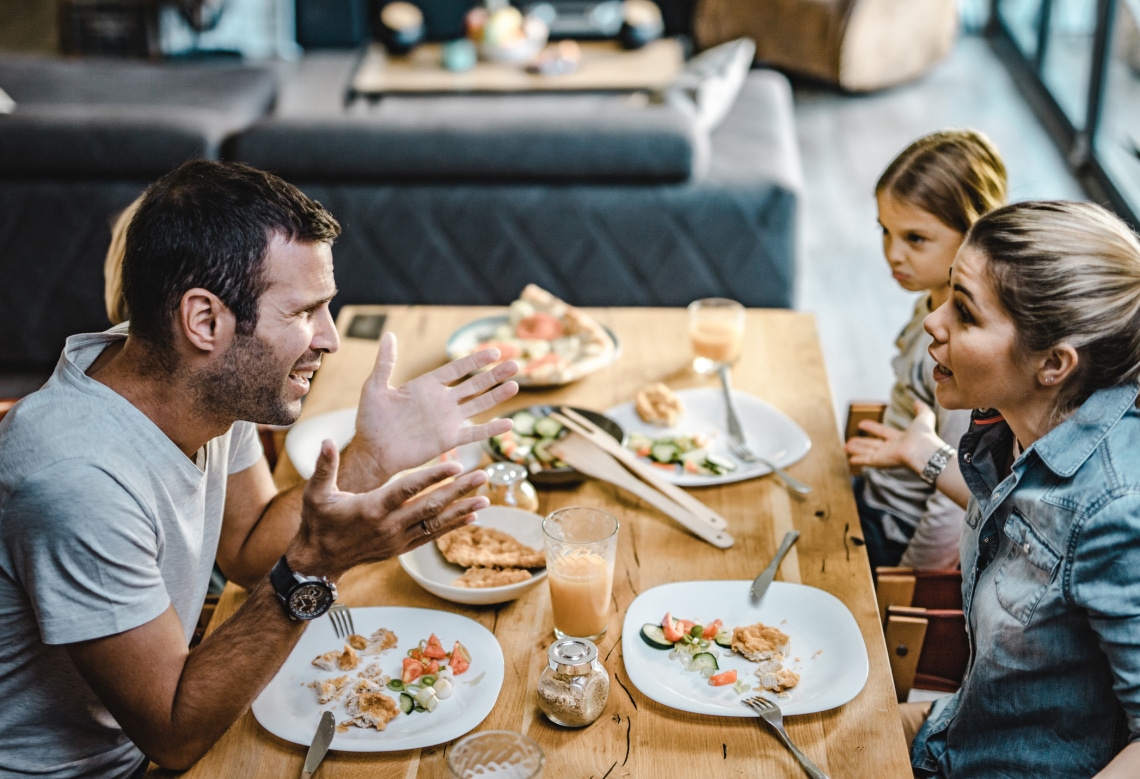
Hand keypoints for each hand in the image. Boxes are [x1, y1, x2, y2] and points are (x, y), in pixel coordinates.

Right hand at [290, 439, 488, 577]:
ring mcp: (398, 539)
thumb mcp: (316, 494)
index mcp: (371, 508)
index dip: (432, 477)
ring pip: (436, 522)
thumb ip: (324, 467)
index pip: (407, 489)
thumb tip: (325, 441)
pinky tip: (472, 516)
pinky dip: (453, 526)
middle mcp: (389, 525)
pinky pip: (432, 535)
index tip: (455, 466)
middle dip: (458, 491)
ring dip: (462, 509)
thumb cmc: (318, 522)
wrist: (320, 561)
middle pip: (430, 506)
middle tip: (482, 476)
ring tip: (486, 497)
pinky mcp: (402, 548)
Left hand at [348, 331, 519, 483]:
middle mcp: (441, 401)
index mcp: (426, 386)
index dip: (475, 361)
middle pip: (474, 384)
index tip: (494, 351)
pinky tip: (508, 424)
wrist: (372, 451)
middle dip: (494, 375)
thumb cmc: (370, 420)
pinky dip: (491, 429)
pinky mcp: (448, 440)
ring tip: (515, 385)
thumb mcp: (375, 387)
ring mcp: (447, 421)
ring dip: (497, 396)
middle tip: (515, 364)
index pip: (456, 369)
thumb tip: (389, 335)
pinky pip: (474, 433)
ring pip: (478, 405)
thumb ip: (385, 363)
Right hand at [845, 400, 944, 474]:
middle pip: (872, 445)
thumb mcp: (924, 417)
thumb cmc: (925, 435)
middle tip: (849, 441)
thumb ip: (921, 409)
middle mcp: (892, 448)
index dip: (872, 428)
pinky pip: (867, 460)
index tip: (861, 424)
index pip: (883, 432)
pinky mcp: (881, 461)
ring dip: (856, 449)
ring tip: (845, 447)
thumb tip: (917, 401)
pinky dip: (858, 460)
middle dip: (861, 443)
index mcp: (900, 438)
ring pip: (867, 452)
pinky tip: (850, 460)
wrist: (923, 449)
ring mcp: (886, 455)